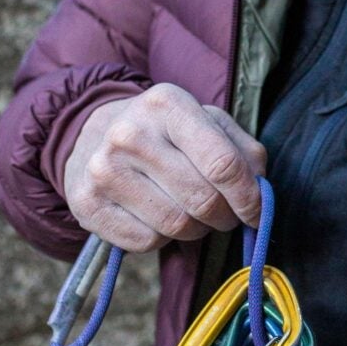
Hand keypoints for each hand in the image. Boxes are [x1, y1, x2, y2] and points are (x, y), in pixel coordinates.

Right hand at [63, 83, 268, 252]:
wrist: (91, 133)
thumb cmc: (163, 132)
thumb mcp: (205, 122)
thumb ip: (242, 151)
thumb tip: (260, 190)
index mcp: (167, 104)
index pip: (222, 163)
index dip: (248, 197)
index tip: (256, 213)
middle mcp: (130, 133)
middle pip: (202, 199)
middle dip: (225, 217)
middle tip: (225, 215)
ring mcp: (103, 169)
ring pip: (176, 225)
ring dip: (195, 229)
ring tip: (190, 213)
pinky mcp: (86, 203)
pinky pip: (146, 242)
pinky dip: (161, 239)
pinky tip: (155, 217)